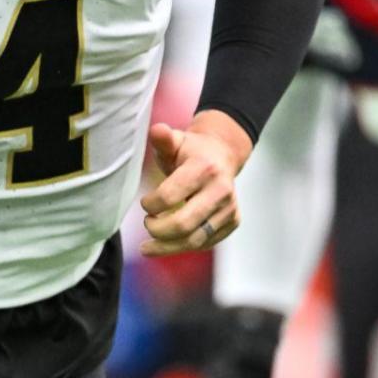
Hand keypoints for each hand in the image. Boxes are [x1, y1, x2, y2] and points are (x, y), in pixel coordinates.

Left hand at [140, 113, 249, 256]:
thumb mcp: (176, 141)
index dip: (151, 204)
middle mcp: (221, 190)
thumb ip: (163, 138)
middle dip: (157, 229)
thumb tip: (157, 130)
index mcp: (204, 169)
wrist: (222, 156)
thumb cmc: (190, 151)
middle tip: (146, 223)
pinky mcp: (232, 222)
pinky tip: (165, 245)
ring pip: (195, 240)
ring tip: (147, 246)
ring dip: (167, 247)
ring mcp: (229, 208)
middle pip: (183, 224)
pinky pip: (205, 243)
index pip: (170, 196)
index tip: (144, 203)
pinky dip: (182, 247)